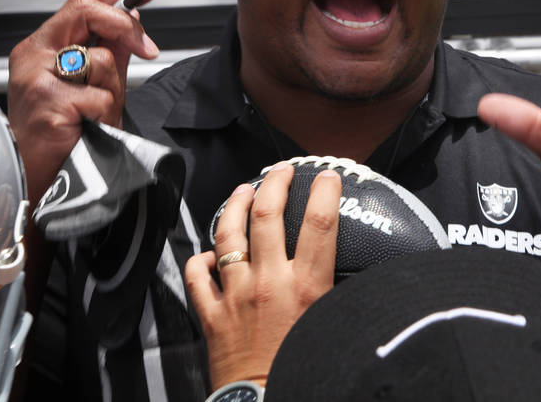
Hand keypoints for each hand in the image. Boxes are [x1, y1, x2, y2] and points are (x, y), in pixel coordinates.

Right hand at [7, 0, 157, 202]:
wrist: (45, 179)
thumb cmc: (64, 135)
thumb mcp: (92, 83)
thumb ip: (110, 49)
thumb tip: (133, 18)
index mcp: (41, 47)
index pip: (79, 3)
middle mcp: (32, 56)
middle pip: (85, 11)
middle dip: (124, 26)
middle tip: (146, 48)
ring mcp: (36, 78)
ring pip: (99, 58)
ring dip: (112, 87)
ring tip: (97, 112)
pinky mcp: (47, 102)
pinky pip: (98, 95)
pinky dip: (104, 113)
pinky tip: (87, 127)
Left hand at [185, 163, 341, 390]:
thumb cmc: (306, 370)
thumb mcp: (333, 325)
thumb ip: (334, 294)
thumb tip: (342, 270)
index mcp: (307, 286)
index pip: (319, 222)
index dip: (324, 191)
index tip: (327, 176)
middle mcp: (269, 282)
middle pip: (268, 214)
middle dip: (275, 182)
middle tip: (281, 171)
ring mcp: (236, 294)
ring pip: (228, 234)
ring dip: (236, 205)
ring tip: (243, 189)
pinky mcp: (212, 313)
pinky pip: (198, 275)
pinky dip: (202, 259)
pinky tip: (209, 252)